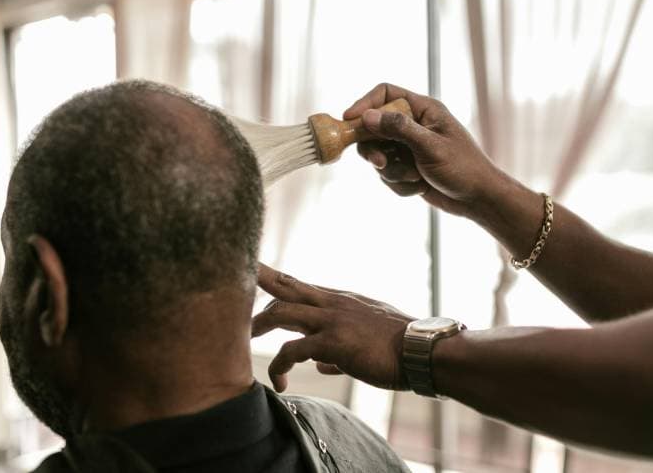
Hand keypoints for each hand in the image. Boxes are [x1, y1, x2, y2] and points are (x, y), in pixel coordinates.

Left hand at [251, 263, 414, 392]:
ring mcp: (331, 320)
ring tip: (246, 342)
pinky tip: (279, 383)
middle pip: (285, 285)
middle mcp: (331, 304)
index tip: (254, 268)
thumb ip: (336, 350)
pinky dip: (279, 367)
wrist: (422, 350)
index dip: (275, 278)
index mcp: (339, 300)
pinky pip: (293, 351)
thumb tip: (318, 365)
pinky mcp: (332, 343)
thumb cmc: (399, 346)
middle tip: (231, 277)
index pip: (299, 285)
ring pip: (281, 312)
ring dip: (258, 326)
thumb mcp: (366, 338)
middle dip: (256, 280)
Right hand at [345, 83, 501, 217]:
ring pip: (378, 155)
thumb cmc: (463, 168)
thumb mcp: (430, 146)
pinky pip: (387, 174)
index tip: (349, 121)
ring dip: (393, 171)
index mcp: (423, 109)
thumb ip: (399, 129)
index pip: (385, 94)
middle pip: (374, 127)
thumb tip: (367, 117)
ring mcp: (408, 147)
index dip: (365, 104)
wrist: (478, 200)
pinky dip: (400, 184)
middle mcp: (413, 125)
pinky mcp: (406, 167)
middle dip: (375, 149)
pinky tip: (420, 187)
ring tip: (415, 177)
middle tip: (379, 163)